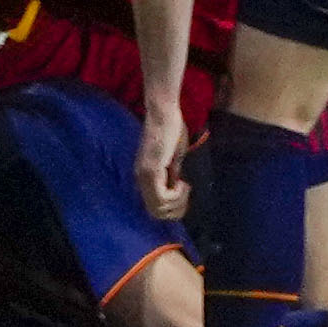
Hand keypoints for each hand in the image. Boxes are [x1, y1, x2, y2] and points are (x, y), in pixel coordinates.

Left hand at [128, 107, 191, 224]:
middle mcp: (141, 179)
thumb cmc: (171, 129)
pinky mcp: (151, 170)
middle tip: (187, 192)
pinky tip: (182, 182)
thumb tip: (177, 189)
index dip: (173, 208)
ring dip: (177, 202)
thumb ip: (172, 174)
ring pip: (159, 209)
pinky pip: (162, 197)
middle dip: (177, 210)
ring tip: (185, 185)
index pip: (154, 209)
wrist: (164, 112)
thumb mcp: (174, 158)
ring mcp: (144, 175)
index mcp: (145, 176)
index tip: (185, 191)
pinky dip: (176, 195)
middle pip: (156, 214)